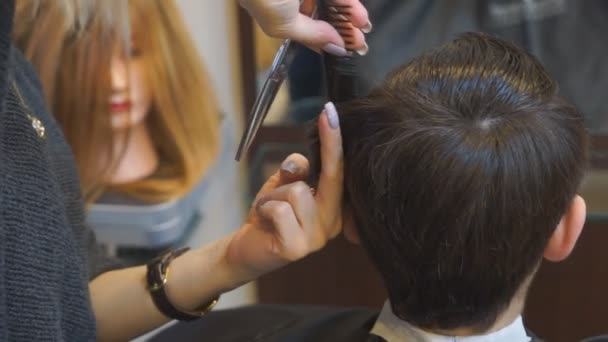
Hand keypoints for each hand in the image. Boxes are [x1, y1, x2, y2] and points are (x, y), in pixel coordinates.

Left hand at [226, 103, 342, 279]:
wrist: (244, 251)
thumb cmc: (267, 216)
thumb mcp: (282, 186)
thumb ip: (295, 172)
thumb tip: (298, 165)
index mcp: (334, 209)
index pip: (340, 172)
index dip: (337, 142)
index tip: (333, 112)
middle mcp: (332, 224)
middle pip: (332, 177)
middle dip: (329, 143)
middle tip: (327, 112)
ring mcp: (316, 238)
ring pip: (297, 191)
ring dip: (274, 194)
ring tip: (268, 210)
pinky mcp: (296, 248)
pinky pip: (279, 209)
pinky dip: (265, 208)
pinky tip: (262, 221)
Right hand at [239, 0, 370, 55]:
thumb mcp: (282, 25)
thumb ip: (312, 36)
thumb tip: (335, 49)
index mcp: (276, 11)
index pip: (307, 29)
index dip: (327, 40)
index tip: (346, 49)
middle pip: (322, 14)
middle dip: (342, 27)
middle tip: (359, 40)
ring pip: (329, 2)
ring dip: (347, 13)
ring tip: (363, 24)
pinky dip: (346, 2)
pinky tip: (356, 12)